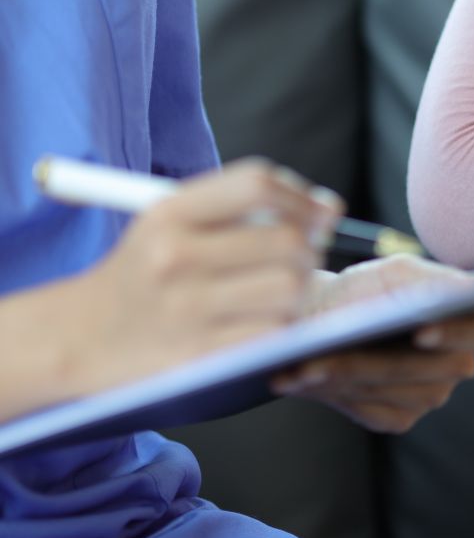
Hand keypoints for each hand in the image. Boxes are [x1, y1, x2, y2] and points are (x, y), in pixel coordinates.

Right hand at [64, 159, 341, 395]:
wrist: (80, 339)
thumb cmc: (144, 276)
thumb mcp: (171, 223)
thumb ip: (242, 207)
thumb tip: (329, 209)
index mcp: (168, 213)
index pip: (258, 183)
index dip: (303, 196)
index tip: (321, 214)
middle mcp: (175, 256)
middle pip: (287, 239)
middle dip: (311, 248)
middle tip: (303, 260)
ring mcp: (186, 308)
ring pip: (291, 287)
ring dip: (302, 291)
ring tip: (283, 293)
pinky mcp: (199, 355)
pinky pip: (275, 332)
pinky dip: (284, 327)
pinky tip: (268, 323)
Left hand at [270, 255, 473, 433]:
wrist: (320, 320)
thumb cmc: (362, 292)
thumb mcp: (394, 274)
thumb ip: (431, 278)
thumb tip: (466, 290)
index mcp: (463, 325)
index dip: (454, 334)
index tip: (420, 331)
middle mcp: (454, 365)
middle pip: (428, 369)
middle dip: (374, 361)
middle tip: (328, 354)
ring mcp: (428, 396)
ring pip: (392, 389)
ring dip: (344, 376)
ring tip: (301, 366)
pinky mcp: (398, 418)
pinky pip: (372, 409)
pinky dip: (336, 393)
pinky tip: (302, 380)